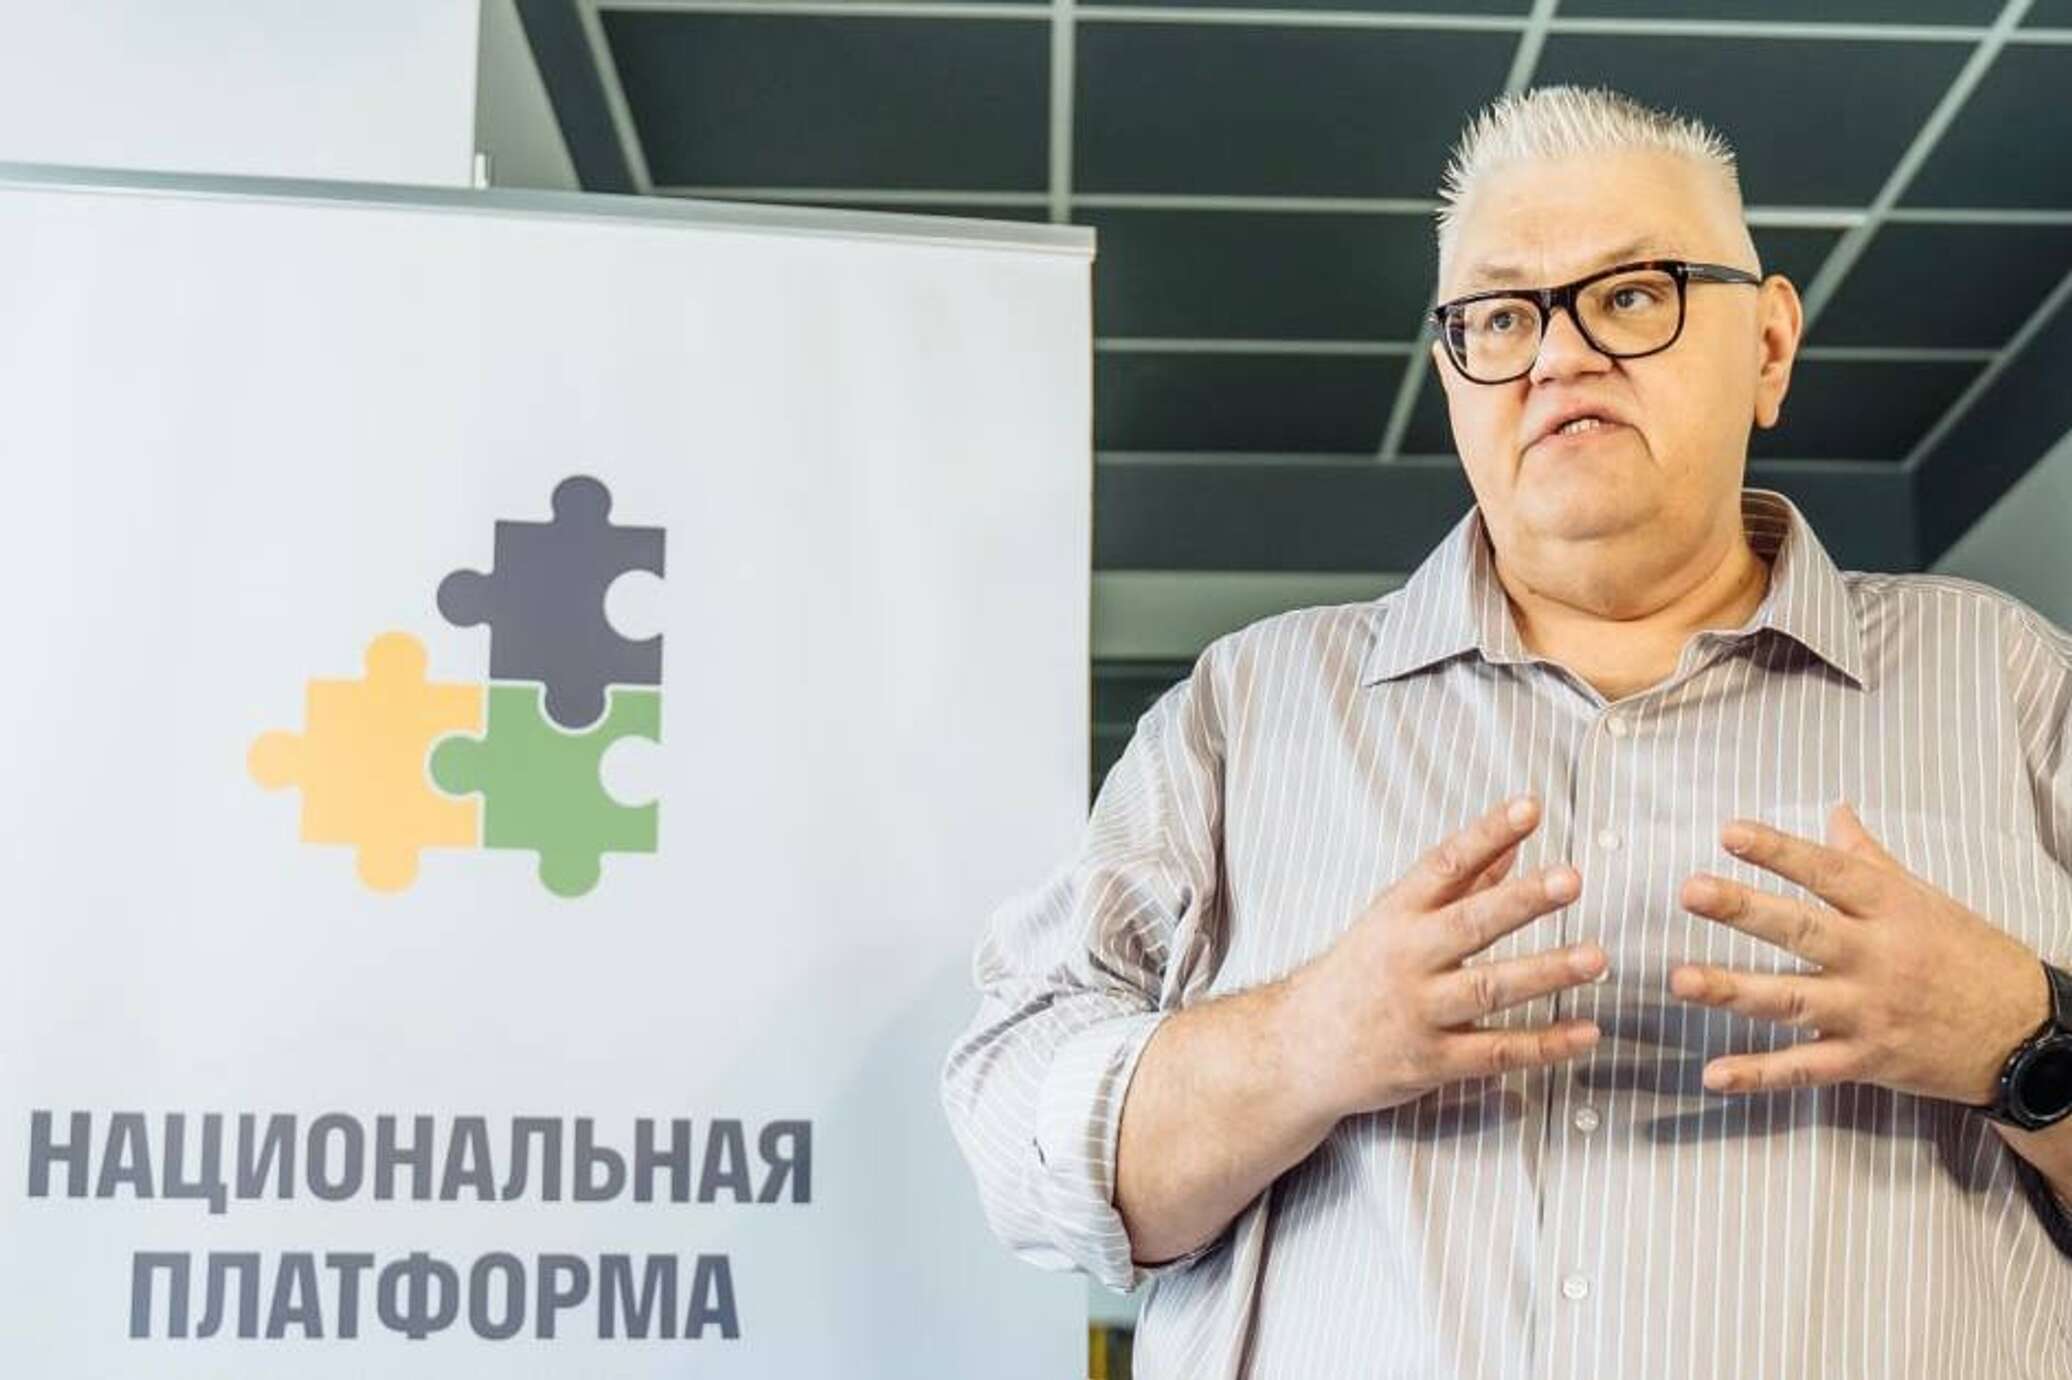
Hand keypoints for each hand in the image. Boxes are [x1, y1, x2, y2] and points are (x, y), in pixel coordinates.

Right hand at [1285, 792, 1606, 1121]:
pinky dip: (1543, 1045)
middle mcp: (1406, 959)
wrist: (1299, 1048)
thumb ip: (1458, 884)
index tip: (1530, 808)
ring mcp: (1418, 1013)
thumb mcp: (1394, 920)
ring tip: (1597, 957)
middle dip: (1522, 902)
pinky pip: (1495, 1053)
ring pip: (1489, 990)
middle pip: (1470, 925)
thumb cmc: (1355, 974)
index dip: (1487, 834)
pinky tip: (1586, 1032)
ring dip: (1546, 973)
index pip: (1444, 864)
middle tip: (1572, 879)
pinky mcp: (1431, 1062)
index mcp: (1396, 915)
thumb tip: (1512, 844)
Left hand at [1668, 801, 2049, 1104]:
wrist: (2027, 1035)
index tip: (1728, 833)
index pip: (1828, 873)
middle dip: (1744, 911)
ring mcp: (1869, 1012)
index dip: (1779, 852)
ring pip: (1793, 1000)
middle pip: (1802, 931)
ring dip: (1733, 991)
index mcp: (1891, 909)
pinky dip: (1759, 1074)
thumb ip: (1868, 859)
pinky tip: (1714, 1075)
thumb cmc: (1968, 955)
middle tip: (1690, 891)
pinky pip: (1805, 1070)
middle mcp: (1878, 958)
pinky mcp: (1867, 1061)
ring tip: (1680, 980)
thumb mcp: (1925, 900)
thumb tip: (1834, 810)